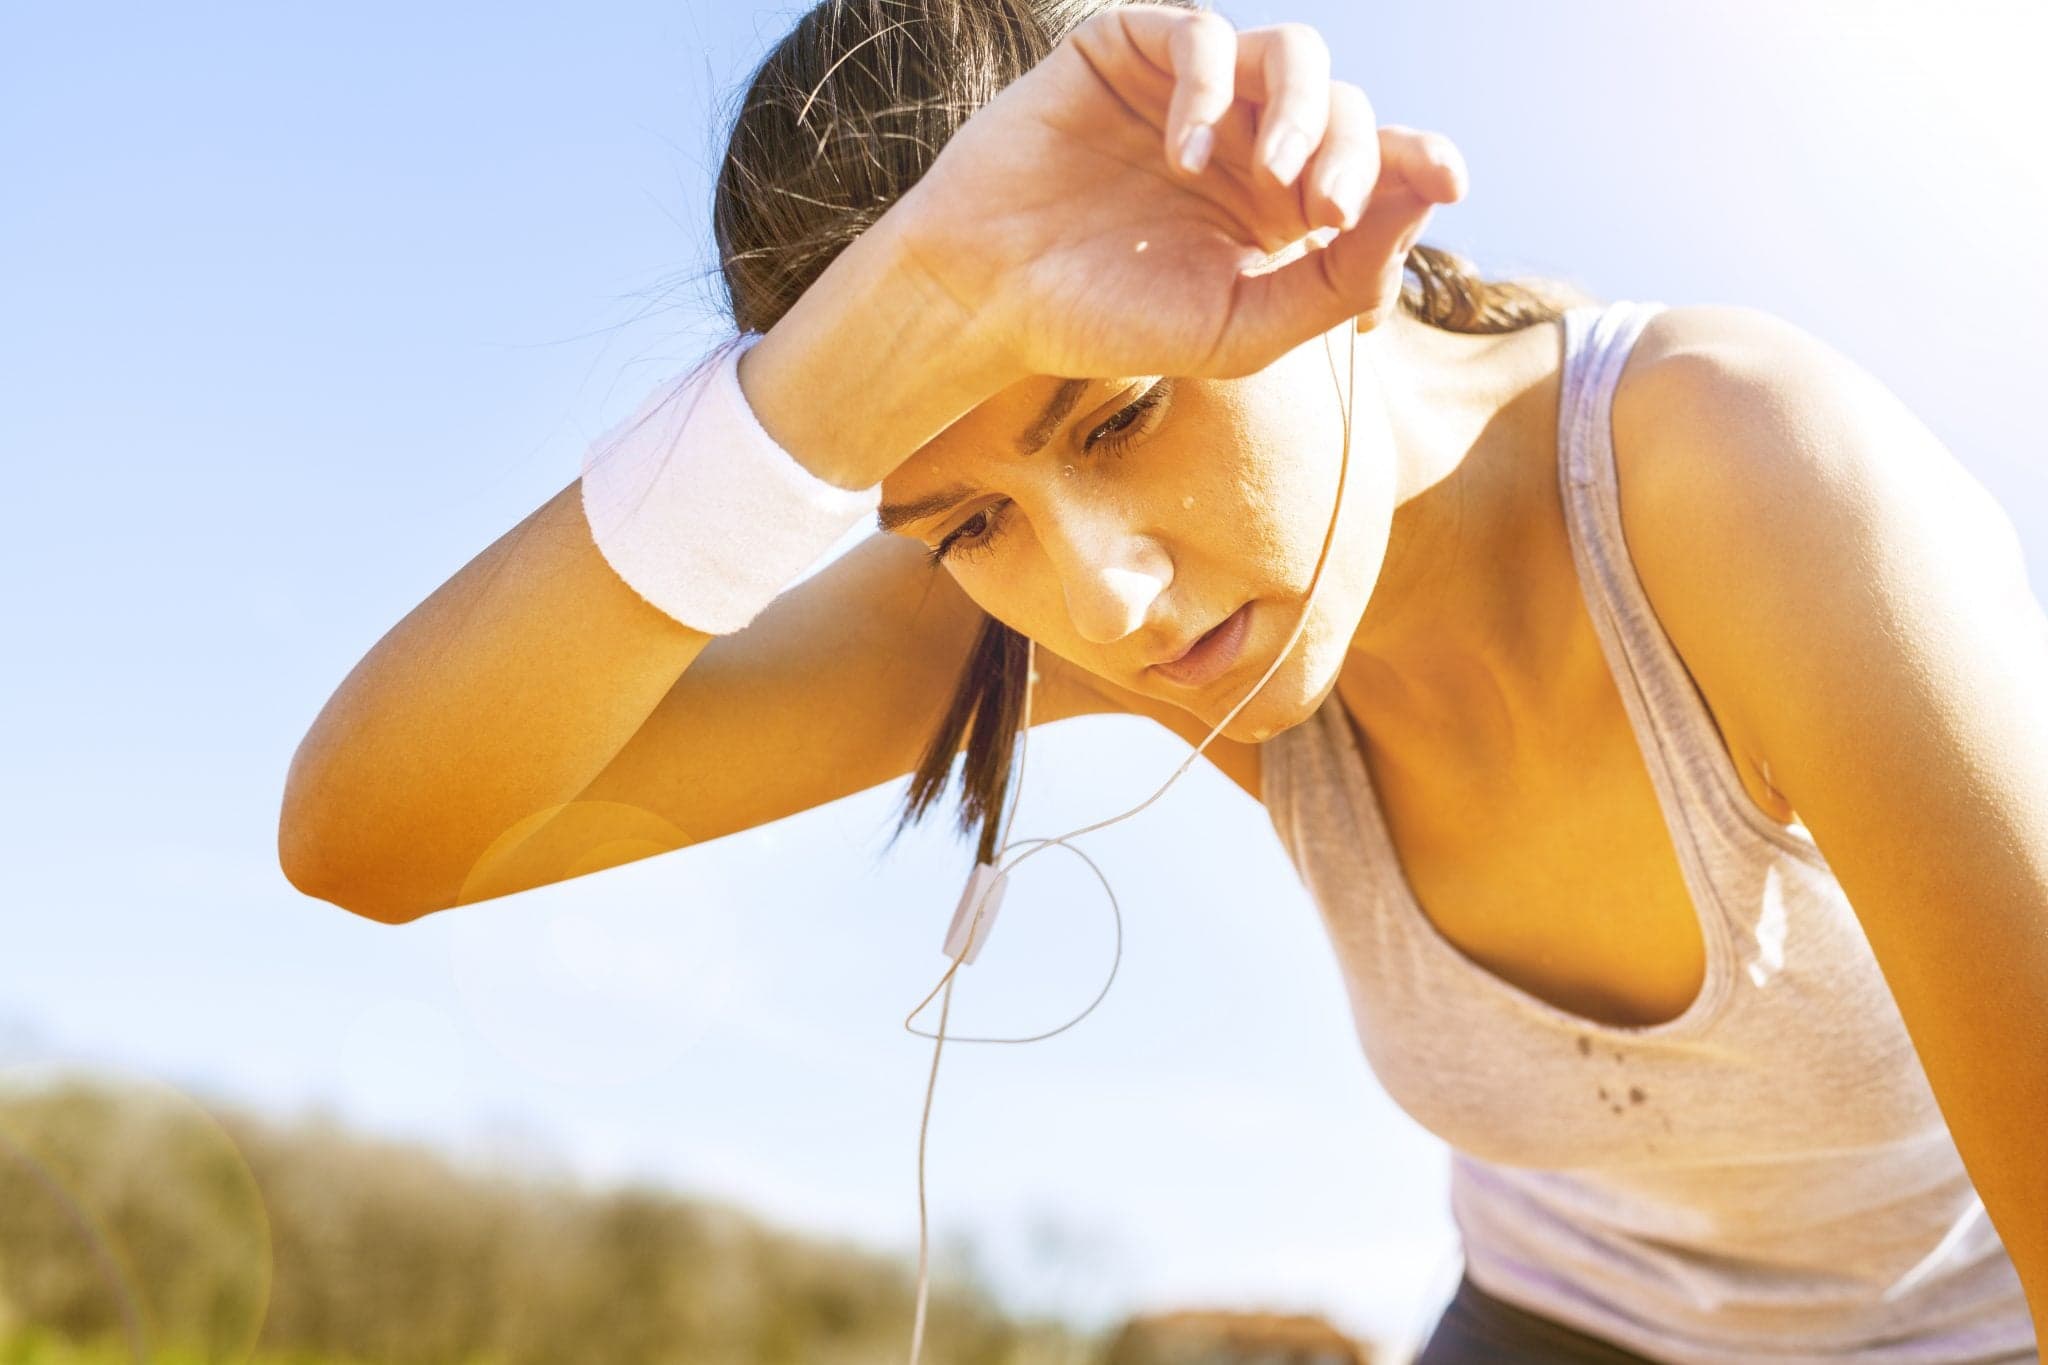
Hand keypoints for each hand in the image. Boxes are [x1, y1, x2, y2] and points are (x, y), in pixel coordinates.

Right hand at [887, 3, 1466, 381]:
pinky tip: (1182, 155)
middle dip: (1354, 154)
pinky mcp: (1131, 50)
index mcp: (1281, 210)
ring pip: (1294, 54)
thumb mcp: (1242, 328)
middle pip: (1347, 108)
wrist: (987, 297)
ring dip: (1302, 109)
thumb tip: (1431, 196)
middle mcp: (1246, 142)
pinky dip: (1208, 87)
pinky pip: (1203, 34)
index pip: (1376, 166)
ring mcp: (1191, 93)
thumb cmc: (1109, 322)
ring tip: (1273, 178)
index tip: (1452, 179)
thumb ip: (1338, 278)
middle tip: (1324, 209)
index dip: (1420, 161)